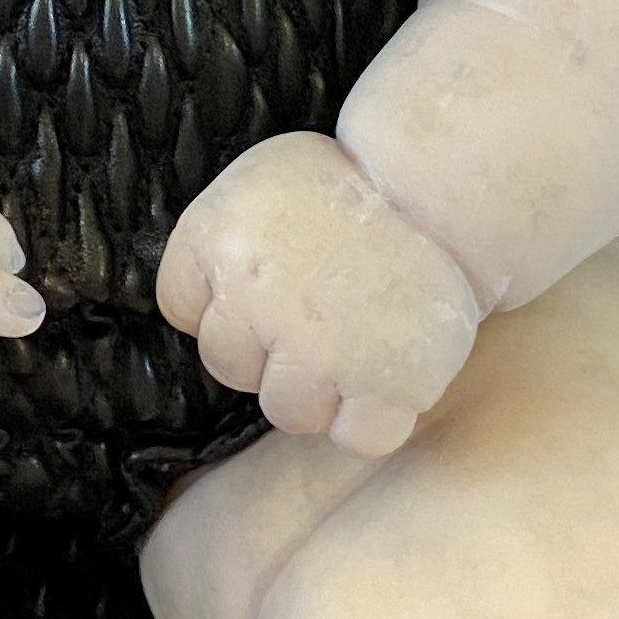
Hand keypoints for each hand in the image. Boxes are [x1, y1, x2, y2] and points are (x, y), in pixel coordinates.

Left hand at [153, 131, 482, 454]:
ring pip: (290, 411)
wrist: (438, 191)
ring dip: (320, 387)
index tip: (265, 280)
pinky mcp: (384, 382)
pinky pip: (360, 436)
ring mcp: (320, 348)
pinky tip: (385, 374)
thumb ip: (219, 244)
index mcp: (219, 237)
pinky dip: (373, 418)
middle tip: (317, 308)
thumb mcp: (258, 183)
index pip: (179, 305)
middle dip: (268, 347)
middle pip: (229, 366)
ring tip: (354, 336)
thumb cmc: (348, 186)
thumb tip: (200, 305)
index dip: (221, 299)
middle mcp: (259, 299)